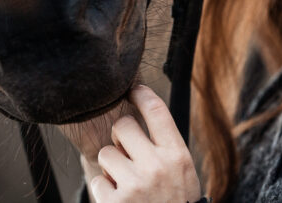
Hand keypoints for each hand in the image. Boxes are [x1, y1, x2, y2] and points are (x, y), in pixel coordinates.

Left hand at [89, 85, 200, 202]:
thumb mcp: (183, 173)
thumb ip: (165, 147)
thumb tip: (140, 111)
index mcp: (177, 155)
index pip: (156, 110)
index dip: (141, 94)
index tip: (132, 90)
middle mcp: (157, 167)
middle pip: (123, 126)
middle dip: (120, 138)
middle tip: (128, 154)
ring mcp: (135, 185)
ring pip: (106, 154)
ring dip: (111, 168)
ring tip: (126, 183)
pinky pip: (98, 182)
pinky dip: (105, 192)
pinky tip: (121, 201)